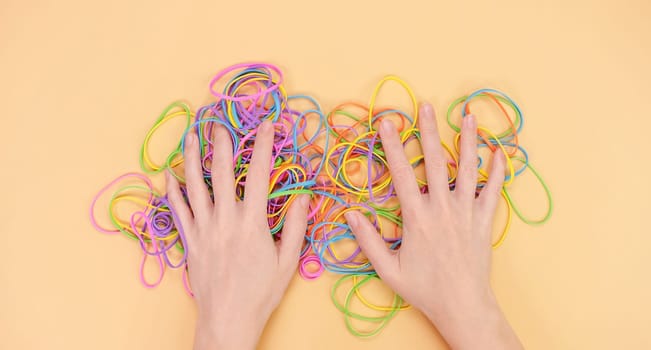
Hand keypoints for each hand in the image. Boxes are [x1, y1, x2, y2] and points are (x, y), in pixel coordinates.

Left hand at [166, 120, 309, 349]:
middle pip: (223, 172)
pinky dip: (172, 193)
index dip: (263, 146)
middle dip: (222, 143)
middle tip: (219, 121)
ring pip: (195, 186)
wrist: (228, 320)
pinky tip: (169, 177)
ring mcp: (204, 230)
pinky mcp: (190, 242)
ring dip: (191, 158)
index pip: (261, 174)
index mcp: (253, 223)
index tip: (265, 125)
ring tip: (190, 136)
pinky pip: (178, 212)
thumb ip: (297, 227)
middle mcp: (226, 220)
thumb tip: (305, 198)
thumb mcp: (288, 262)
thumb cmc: (261, 293)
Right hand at [344, 103, 522, 348]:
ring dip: (467, 140)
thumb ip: (369, 241)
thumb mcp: (388, 270)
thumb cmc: (424, 289)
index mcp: (417, 217)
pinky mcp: (485, 221)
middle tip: (425, 106)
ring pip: (468, 169)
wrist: (462, 305)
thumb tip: (350, 214)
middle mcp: (442, 208)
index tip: (387, 122)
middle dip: (428, 131)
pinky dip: (498, 171)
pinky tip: (500, 151)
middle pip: (434, 162)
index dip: (393, 146)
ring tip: (468, 115)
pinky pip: (494, 192)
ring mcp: (466, 212)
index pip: (401, 173)